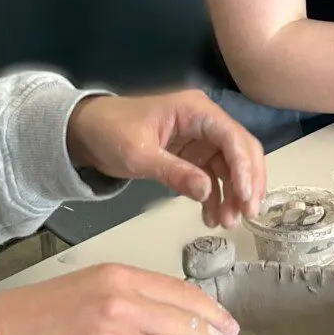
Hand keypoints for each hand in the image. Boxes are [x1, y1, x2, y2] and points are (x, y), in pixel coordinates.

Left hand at [65, 90, 265, 228]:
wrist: (86, 133)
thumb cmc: (110, 133)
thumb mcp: (139, 154)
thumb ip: (173, 172)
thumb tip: (206, 191)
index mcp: (195, 110)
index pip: (232, 137)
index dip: (244, 168)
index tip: (247, 198)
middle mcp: (205, 122)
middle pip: (240, 151)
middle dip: (246, 183)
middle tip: (247, 215)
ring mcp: (200, 140)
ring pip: (230, 168)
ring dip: (233, 195)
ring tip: (226, 224)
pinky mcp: (192, 157)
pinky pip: (212, 178)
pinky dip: (215, 198)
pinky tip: (211, 219)